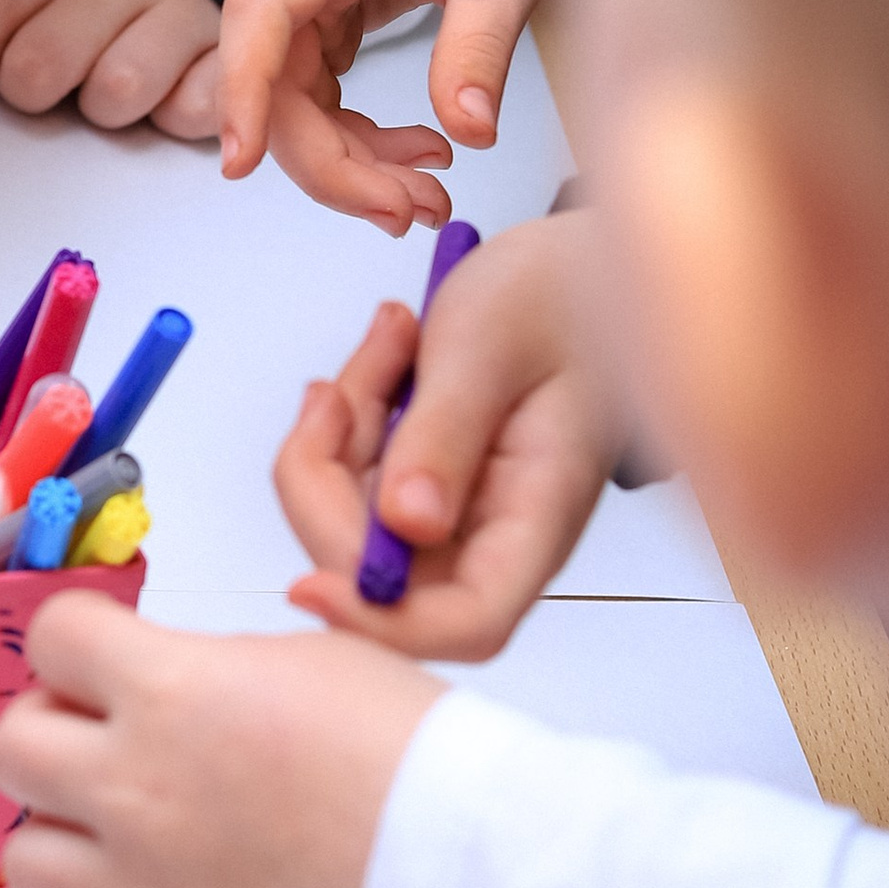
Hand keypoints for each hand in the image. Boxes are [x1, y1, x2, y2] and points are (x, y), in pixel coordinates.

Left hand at [0, 0, 221, 137]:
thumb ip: (4, 7)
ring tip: (107, 82)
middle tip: (44, 83)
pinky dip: (168, 115)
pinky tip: (165, 86)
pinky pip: (185, 112)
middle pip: (41, 61)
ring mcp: (183, 5)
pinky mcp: (231, 49)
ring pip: (115, 92)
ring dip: (102, 108)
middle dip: (29, 90)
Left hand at [0, 595, 437, 887]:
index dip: (81, 644)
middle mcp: (135, 790)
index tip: (110, 662)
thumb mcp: (311, 660)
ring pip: (25, 862)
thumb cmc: (417, 758)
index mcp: (169, 692)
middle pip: (11, 749)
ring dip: (69, 842)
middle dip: (55, 736)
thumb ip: (204, 665)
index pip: (51, 636)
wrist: (480, 881)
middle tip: (114, 748)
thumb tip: (150, 682)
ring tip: (138, 837)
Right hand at [211, 0, 451, 230]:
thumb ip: (478, 42)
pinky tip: (425, 153)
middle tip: (404, 213)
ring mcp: (314, 1)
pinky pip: (327, 98)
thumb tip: (469, 128)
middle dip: (331, 163)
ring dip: (354, 167)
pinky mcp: (333, 21)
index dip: (242, 90)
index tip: (241, 161)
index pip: (260, 17)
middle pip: (280, 84)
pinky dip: (367, 142)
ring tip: (427, 199)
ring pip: (300, 105)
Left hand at [275, 213, 624, 657]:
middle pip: (378, 574)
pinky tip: (389, 354)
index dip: (384, 625)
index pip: (468, 621)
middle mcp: (495, 531)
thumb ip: (446, 434)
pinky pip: (352, 478)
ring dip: (339, 436)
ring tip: (392, 340)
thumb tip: (407, 526)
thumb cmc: (559, 293)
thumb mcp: (490, 345)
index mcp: (538, 514)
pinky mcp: (424, 482)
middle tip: (341, 389)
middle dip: (331, 484)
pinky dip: (349, 418)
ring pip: (351, 520)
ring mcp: (455, 510)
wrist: (578, 262)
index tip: (310, 584)